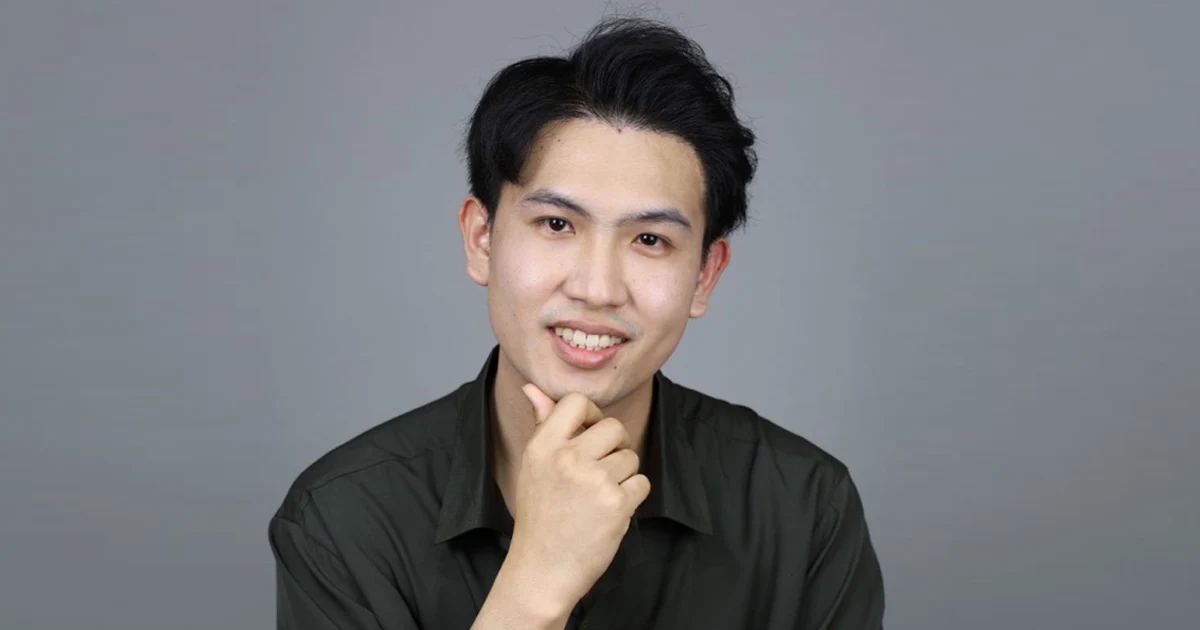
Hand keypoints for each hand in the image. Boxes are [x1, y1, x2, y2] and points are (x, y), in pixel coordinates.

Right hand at [503, 384, 651, 614]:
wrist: (542, 570)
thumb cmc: (539, 517)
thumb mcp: (532, 467)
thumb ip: (541, 424)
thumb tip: (533, 388)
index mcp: (542, 446)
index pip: (575, 402)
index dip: (591, 414)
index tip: (590, 434)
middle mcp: (567, 459)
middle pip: (614, 428)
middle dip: (615, 447)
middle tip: (599, 472)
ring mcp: (594, 481)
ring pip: (630, 457)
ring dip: (622, 477)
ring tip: (598, 498)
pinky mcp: (617, 504)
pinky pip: (641, 483)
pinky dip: (632, 497)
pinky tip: (610, 512)